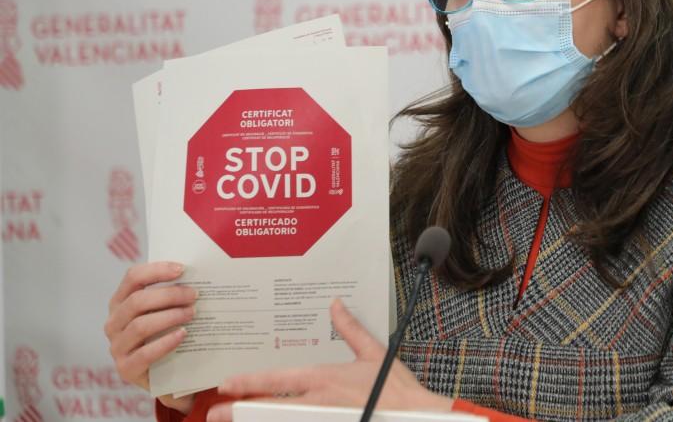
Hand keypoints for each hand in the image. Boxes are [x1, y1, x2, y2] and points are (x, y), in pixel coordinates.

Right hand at [104, 261, 197, 412]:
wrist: (167, 375)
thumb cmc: (167, 333)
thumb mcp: (166, 311)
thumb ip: (173, 293)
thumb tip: (199, 275)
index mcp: (121, 302)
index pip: (132, 277)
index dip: (156, 270)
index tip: (182, 269)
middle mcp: (113, 322)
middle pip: (137, 301)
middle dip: (169, 295)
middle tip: (194, 295)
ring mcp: (117, 347)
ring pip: (140, 326)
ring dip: (170, 317)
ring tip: (192, 313)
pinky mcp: (126, 368)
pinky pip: (144, 354)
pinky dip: (165, 342)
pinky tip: (183, 335)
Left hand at [206, 299, 451, 421]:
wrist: (416, 417)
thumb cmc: (396, 388)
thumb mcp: (373, 353)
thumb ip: (350, 329)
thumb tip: (336, 305)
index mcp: (324, 379)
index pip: (277, 380)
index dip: (249, 382)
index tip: (227, 384)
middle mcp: (316, 403)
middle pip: (268, 409)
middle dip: (238, 412)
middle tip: (215, 414)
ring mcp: (321, 421)